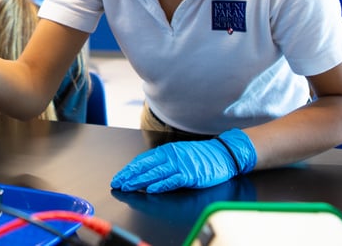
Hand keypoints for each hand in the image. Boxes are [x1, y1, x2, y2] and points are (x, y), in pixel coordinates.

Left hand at [111, 128, 256, 192]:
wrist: (223, 154)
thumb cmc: (201, 156)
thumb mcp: (178, 153)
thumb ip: (163, 161)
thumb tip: (145, 170)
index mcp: (167, 151)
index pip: (142, 160)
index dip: (129, 169)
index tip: (119, 177)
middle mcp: (171, 156)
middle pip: (145, 166)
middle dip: (129, 175)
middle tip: (117, 183)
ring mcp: (180, 165)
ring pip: (155, 173)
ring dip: (140, 181)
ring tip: (128, 186)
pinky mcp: (190, 174)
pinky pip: (173, 180)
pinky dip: (161, 185)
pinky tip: (151, 189)